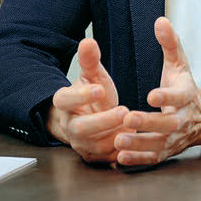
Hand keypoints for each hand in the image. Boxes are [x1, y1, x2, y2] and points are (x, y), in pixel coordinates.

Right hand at [47, 38, 130, 163]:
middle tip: (124, 110)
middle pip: (80, 128)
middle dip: (103, 121)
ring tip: (133, 124)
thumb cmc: (94, 95)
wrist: (93, 119)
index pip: (65, 100)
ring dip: (116, 136)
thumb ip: (90, 60)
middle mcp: (70, 126)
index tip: (100, 89)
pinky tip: (135, 140)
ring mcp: (81, 144)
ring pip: (96, 147)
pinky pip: (107, 159)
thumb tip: (87, 41)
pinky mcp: (94, 158)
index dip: (81, 96)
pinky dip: (121, 152)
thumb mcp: (93, 76)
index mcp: (65, 104)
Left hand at [114, 17, 200, 165]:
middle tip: (128, 118)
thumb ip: (170, 43)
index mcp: (186, 96)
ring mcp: (174, 138)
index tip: (151, 94)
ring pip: (158, 144)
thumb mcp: (180, 63)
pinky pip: (153, 158)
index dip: (166, 96)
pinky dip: (138, 160)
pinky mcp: (166, 151)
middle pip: (168, 124)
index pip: (178, 97)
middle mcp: (182, 119)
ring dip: (139, 144)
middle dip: (148, 123)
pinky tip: (120, 157)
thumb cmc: (184, 86)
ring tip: (119, 140)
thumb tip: (160, 20)